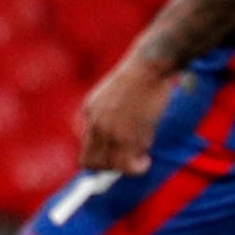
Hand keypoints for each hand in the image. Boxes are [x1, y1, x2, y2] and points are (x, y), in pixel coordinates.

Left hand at [78, 52, 177, 176]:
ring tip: (141, 159)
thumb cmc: (137, 76)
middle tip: (130, 160)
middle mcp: (96, 124)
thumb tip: (113, 136)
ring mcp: (111, 131)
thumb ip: (105, 114)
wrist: (148, 66)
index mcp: (89, 113)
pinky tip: (146, 161)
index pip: (85, 151)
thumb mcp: (110, 94)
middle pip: (94, 163)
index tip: (117, 158)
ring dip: (127, 168)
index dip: (100, 160)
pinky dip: (138, 168)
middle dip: (112, 167)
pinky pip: (128, 164)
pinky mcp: (128, 134)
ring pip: (111, 166)